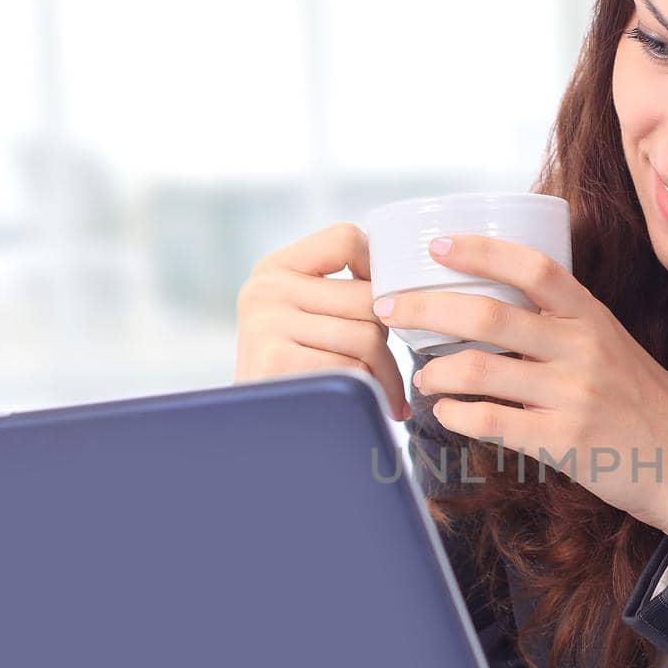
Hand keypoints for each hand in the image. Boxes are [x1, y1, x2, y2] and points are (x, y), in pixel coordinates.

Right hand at [234, 222, 411, 422]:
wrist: (257, 429)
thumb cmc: (296, 373)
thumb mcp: (303, 318)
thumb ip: (340, 294)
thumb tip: (411, 286)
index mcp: (275, 268)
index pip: (347, 239)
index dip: (378, 269)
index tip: (384, 303)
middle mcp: (266, 289)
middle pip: (368, 297)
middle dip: (389, 336)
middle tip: (388, 367)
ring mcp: (267, 323)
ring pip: (368, 337)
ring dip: (387, 373)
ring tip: (385, 393)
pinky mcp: (276, 361)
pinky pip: (352, 369)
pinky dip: (369, 392)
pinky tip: (369, 406)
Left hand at [375, 234, 667, 550]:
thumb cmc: (645, 407)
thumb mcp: (614, 349)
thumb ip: (564, 329)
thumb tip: (495, 314)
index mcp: (593, 318)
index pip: (533, 266)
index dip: (480, 251)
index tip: (436, 246)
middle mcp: (582, 349)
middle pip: (488, 313)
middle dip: (426, 308)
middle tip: (390, 310)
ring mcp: (572, 396)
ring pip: (479, 369)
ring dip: (437, 371)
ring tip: (425, 375)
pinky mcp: (563, 442)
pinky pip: (491, 422)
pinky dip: (457, 415)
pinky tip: (448, 413)